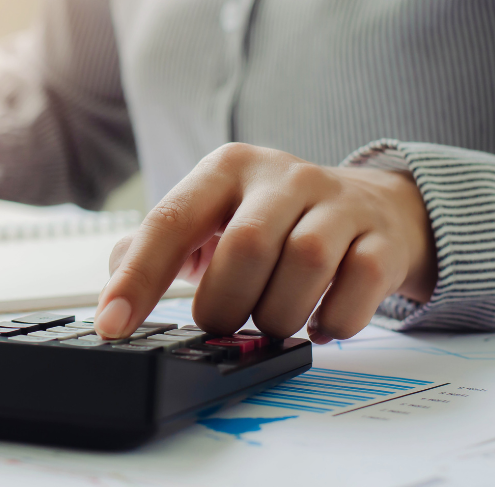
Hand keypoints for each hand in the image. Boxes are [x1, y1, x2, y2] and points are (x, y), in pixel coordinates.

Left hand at [94, 143, 436, 343]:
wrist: (373, 207)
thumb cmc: (273, 219)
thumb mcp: (211, 216)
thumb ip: (156, 246)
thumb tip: (116, 285)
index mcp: (226, 169)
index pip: (171, 221)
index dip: (139, 278)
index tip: (113, 324)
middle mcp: (282, 176)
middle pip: (244, 247)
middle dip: (224, 303)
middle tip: (221, 322)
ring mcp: (338, 203)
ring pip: (304, 264)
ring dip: (278, 314)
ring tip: (271, 320)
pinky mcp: (381, 238)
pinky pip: (357, 288)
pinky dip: (332, 321)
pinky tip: (319, 323)